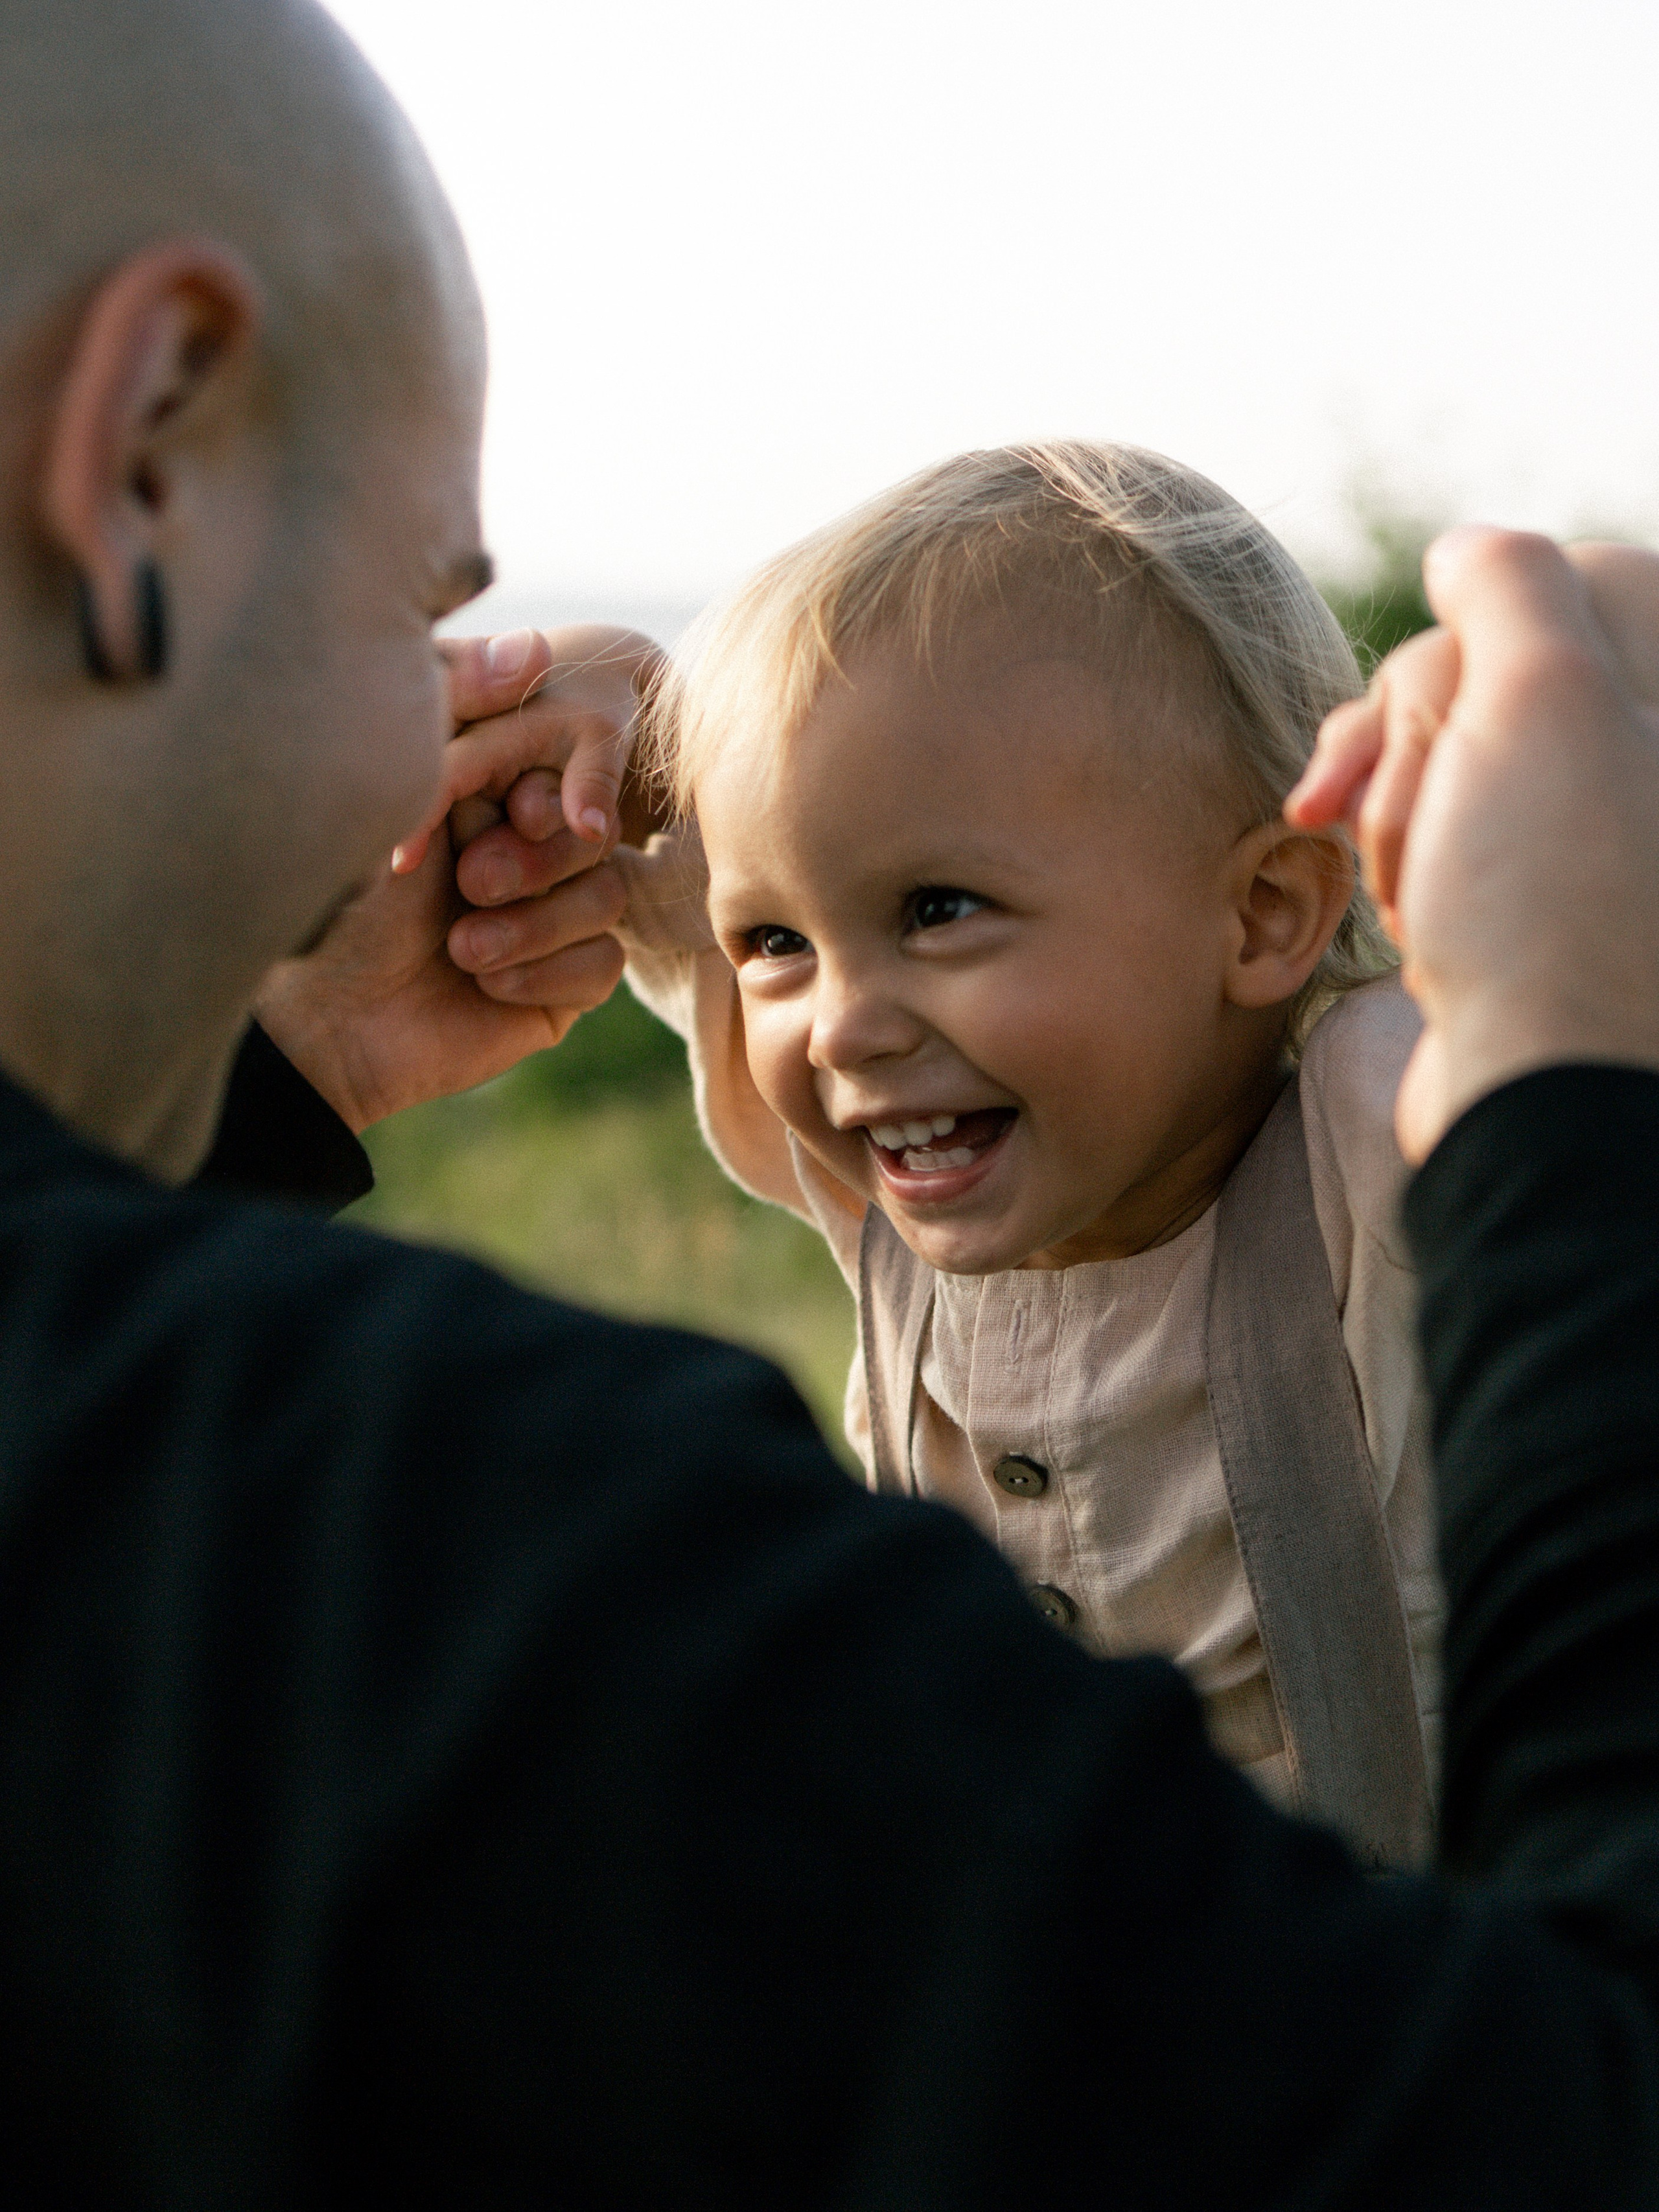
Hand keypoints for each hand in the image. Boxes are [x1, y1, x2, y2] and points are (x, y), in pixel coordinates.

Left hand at [253, 624, 661, 1129]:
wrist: (321, 1021)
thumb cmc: (336, 901)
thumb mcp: (388, 786)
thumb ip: (448, 707)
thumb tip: (534, 646)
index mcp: (483, 794)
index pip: (561, 767)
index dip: (546, 790)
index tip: (507, 810)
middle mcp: (519, 850)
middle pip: (594, 832)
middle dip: (536, 860)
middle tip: (471, 882)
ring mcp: (546, 918)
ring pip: (608, 896)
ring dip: (536, 922)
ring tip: (460, 945)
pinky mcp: (560, 987)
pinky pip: (604, 965)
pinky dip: (549, 971)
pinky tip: (484, 982)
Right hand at [1287, 529, 1658, 1160]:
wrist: (1543, 1099)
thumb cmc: (1552, 902)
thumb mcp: (1540, 696)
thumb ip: (1510, 584)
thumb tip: (1467, 549)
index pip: (1573, 575)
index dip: (1481, 624)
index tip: (1432, 690)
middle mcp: (1648, 758)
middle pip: (1500, 663)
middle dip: (1417, 727)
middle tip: (1367, 796)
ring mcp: (1592, 834)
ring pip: (1458, 745)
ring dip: (1404, 802)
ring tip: (1415, 887)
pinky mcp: (1533, 898)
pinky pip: (1445, 824)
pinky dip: (1407, 855)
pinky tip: (1412, 915)